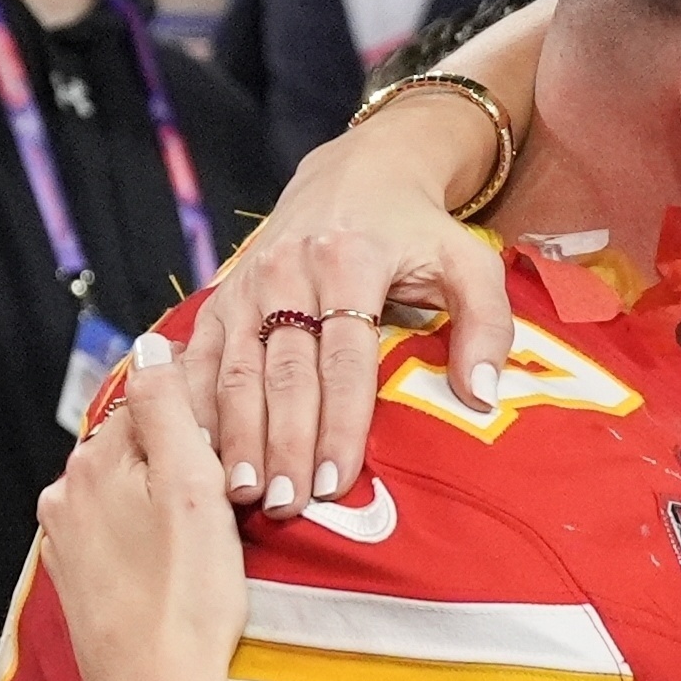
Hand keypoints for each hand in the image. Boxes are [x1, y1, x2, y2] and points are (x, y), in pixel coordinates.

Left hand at [40, 335, 249, 680]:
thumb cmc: (187, 597)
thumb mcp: (193, 486)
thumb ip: (169, 408)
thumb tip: (151, 345)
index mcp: (94, 462)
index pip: (157, 400)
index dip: (210, 411)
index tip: (248, 433)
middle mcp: (67, 494)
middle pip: (141, 445)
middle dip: (187, 453)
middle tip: (241, 485)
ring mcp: (69, 542)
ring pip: (133, 490)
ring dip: (170, 495)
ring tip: (218, 527)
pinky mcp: (81, 582)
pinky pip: (125, 532)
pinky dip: (155, 534)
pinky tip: (184, 559)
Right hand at [192, 0, 554, 517]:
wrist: (359, 174)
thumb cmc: (419, 232)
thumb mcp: (469, 263)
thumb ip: (487, 325)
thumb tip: (481, 396)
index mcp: (351, 261)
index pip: (345, 359)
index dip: (338, 424)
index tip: (336, 482)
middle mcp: (289, 270)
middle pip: (284, 372)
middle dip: (283, 445)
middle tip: (285, 506)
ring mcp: (247, 283)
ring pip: (234, 369)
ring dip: (235, 436)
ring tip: (240, 495)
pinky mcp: (221, 295)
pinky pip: (199, 357)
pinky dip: (193, 407)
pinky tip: (193, 454)